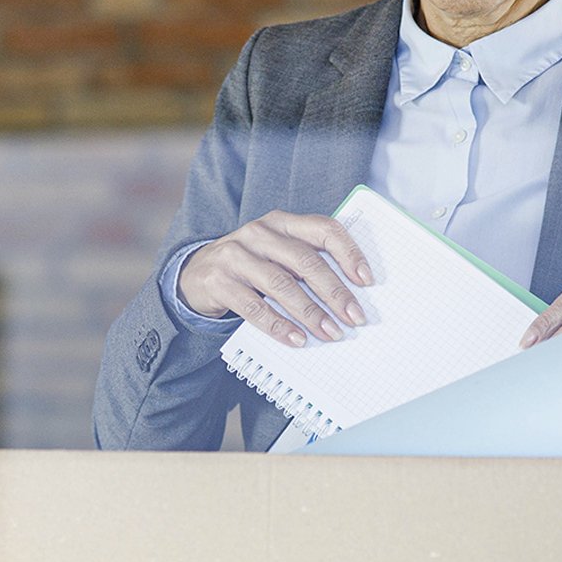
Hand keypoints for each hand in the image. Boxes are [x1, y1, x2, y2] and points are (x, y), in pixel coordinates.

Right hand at [179, 211, 372, 346]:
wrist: (195, 274)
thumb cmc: (251, 266)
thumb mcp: (277, 254)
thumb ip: (306, 263)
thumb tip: (349, 296)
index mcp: (281, 222)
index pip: (323, 229)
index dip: (348, 253)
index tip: (367, 280)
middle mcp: (259, 233)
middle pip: (304, 261)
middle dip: (334, 292)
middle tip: (355, 317)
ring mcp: (236, 256)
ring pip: (281, 284)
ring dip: (310, 312)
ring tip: (330, 332)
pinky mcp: (218, 281)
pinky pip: (253, 306)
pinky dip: (278, 325)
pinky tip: (297, 339)